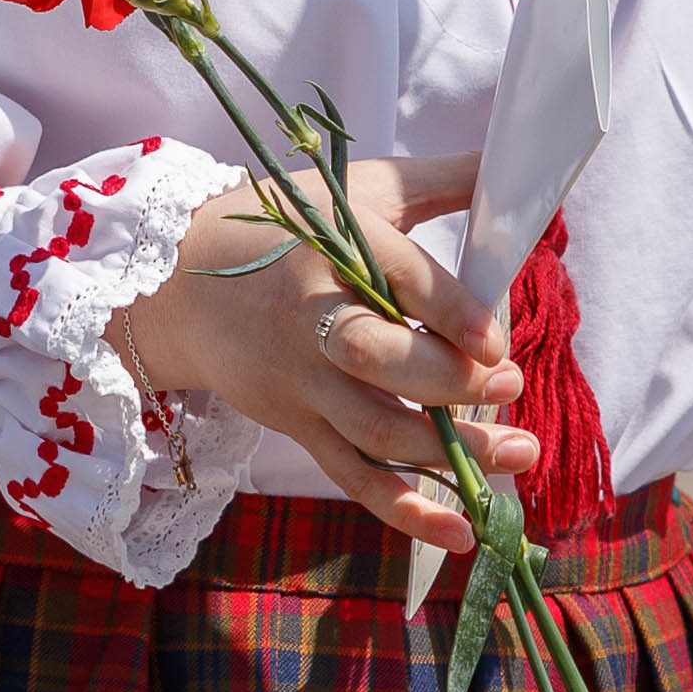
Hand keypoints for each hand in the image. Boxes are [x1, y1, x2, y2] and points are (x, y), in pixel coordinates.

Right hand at [102, 156, 539, 549]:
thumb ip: (441, 180)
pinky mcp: (297, 424)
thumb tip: (516, 161)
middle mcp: (310, 318)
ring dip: (448, 450)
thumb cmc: (282, 229)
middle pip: (377, 359)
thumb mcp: (356, 191)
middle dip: (448, 380)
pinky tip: (460, 529)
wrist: (175, 285)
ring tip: (517, 454)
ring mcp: (301, 382)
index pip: (396, 278)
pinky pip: (353, 476)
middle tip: (509, 384)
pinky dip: (405, 509)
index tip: (497, 342)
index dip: (450, 310)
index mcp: (329, 247)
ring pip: (374, 429)